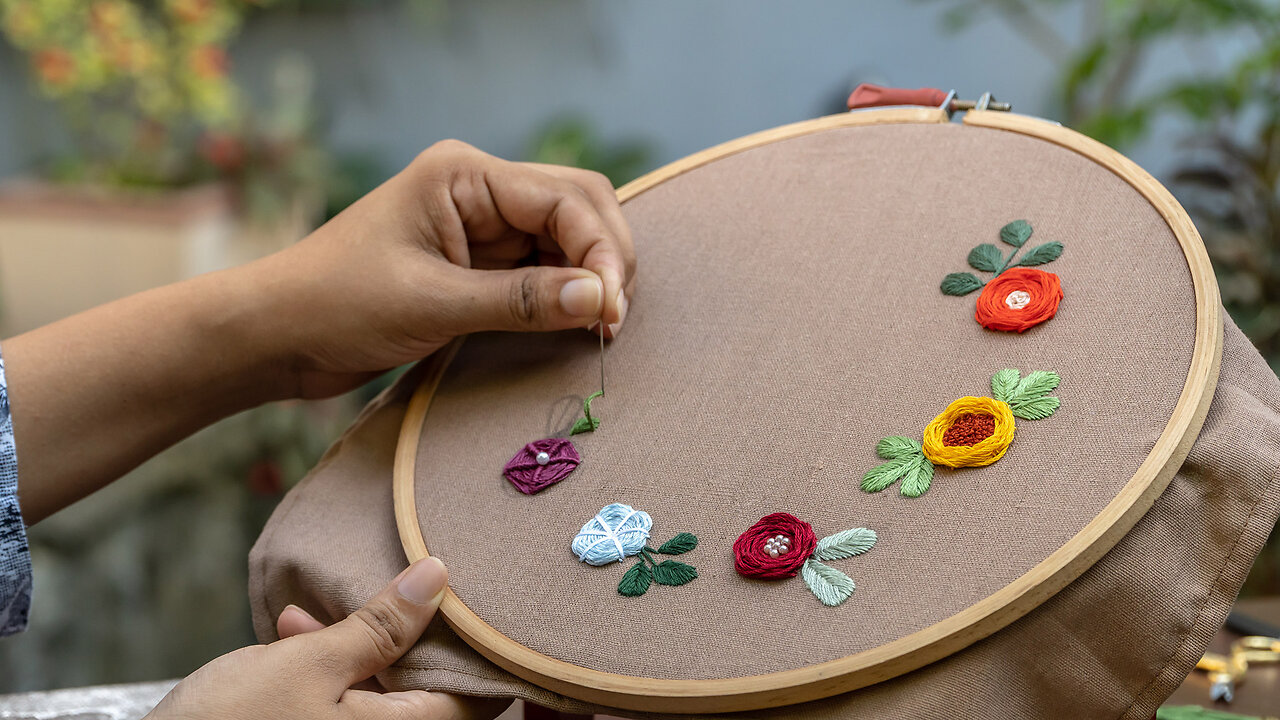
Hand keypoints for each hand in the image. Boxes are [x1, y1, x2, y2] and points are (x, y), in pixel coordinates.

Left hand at [8, 141, 633, 520]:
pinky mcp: (477, 263)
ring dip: (589, 278)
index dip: (601, 253)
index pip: (565, 199)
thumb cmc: (337, 306)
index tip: (611, 312)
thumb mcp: (433, 304)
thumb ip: (522, 301)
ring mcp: (480, 226)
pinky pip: (541, 269)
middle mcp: (479, 190)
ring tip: (598, 327)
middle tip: (612, 320)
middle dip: (606, 258)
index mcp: (465, 175)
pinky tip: (574, 323)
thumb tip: (602, 300)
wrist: (276, 335)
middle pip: (578, 207)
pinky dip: (564, 294)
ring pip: (566, 239)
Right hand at [146, 558, 506, 719]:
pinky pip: (346, 705)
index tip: (466, 597)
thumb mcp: (310, 663)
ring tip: (311, 616)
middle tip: (378, 593)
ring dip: (358, 648)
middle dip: (403, 636)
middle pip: (429, 690)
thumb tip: (438, 578)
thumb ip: (380, 624)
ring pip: (381, 692)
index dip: (479, 644)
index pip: (479, 697)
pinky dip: (330, 670)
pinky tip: (293, 635)